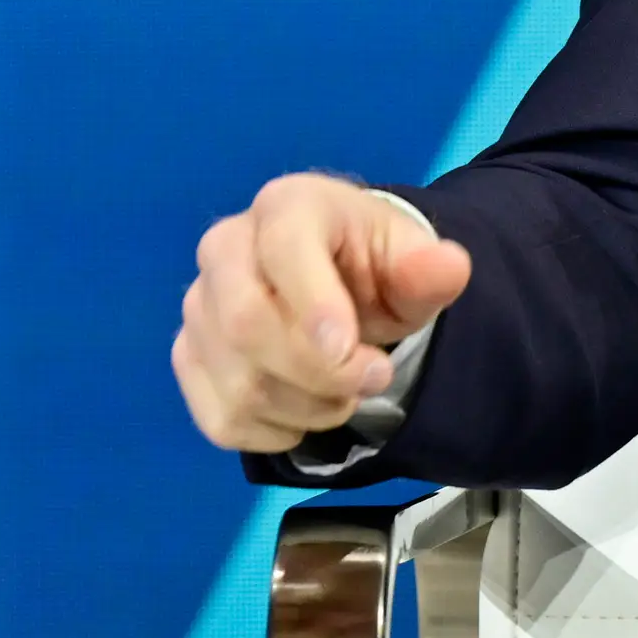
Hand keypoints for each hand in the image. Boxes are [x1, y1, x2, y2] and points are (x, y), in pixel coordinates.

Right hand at [171, 172, 472, 453]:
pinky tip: (306, 408)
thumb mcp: (412, 260)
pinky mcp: (189, 358)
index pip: (286, 248)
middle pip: (245, 323)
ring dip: (308, 406)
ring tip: (347, 391)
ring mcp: (198, 307)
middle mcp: (225, 247)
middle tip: (373, 377)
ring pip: (238, 382)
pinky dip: (276, 431)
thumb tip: (449, 266)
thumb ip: (429, 268)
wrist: (338, 283)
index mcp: (287, 206)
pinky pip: (222, 418)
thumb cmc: (372, 266)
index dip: (316, 306)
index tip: (354, 354)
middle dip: (318, 370)